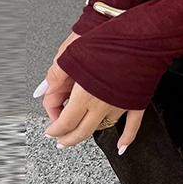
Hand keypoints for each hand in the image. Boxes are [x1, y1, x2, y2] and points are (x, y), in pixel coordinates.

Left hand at [33, 30, 144, 153]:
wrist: (140, 36)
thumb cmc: (109, 40)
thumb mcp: (73, 51)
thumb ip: (55, 74)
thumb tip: (41, 90)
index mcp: (84, 93)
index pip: (65, 122)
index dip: (55, 129)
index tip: (51, 130)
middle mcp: (102, 103)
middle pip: (82, 132)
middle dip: (68, 139)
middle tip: (61, 140)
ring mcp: (120, 104)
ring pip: (102, 128)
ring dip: (90, 133)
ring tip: (82, 134)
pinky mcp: (136, 101)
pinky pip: (132, 125)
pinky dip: (127, 138)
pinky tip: (122, 146)